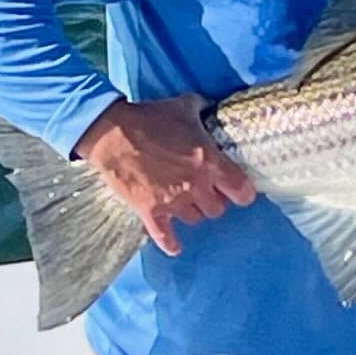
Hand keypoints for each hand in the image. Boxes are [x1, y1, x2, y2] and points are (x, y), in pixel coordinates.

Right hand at [75, 94, 256, 255]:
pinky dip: (170, 243)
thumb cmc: (151, 117)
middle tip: (208, 192)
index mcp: (210, 162)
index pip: (242, 191)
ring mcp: (172, 201)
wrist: (112, 132)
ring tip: (188, 203)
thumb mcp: (185, 107)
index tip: (240, 191)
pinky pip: (164, 236)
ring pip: (195, 219)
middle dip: (215, 201)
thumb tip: (212, 106)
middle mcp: (195, 186)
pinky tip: (175, 248)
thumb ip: (204, 110)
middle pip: (217, 209)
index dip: (243, 192)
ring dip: (194, 212)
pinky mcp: (150, 210)